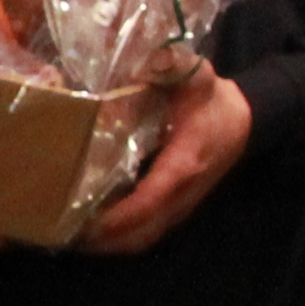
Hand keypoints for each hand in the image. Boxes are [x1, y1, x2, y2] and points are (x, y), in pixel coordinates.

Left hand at [80, 71, 253, 255]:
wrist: (246, 121)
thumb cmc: (214, 101)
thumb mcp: (199, 75)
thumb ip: (175, 65)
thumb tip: (149, 62)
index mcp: (183, 165)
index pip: (149, 201)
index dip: (117, 216)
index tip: (83, 219)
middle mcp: (180, 194)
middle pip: (140, 234)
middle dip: (101, 239)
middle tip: (58, 230)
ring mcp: (179, 206)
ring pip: (141, 239)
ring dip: (106, 243)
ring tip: (65, 233)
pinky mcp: (174, 208)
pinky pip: (145, 232)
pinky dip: (117, 237)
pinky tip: (88, 227)